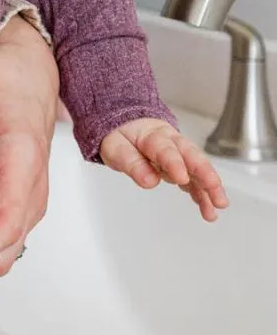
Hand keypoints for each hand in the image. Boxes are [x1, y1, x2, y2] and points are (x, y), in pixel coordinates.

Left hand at [99, 118, 227, 221]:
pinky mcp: (183, 166)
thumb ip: (131, 163)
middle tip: (215, 192)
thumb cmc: (123, 136)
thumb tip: (149, 181)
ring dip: (210, 188)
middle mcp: (172, 143)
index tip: (181, 179)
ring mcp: (180, 155)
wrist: (128, 126)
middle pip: (192, 156)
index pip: (165, 149)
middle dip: (205, 175)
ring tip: (218, 206)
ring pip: (198, 170)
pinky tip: (208, 208)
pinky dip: (202, 194)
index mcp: (153, 135)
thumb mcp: (116, 147)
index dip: (174, 163)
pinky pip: (194, 180)